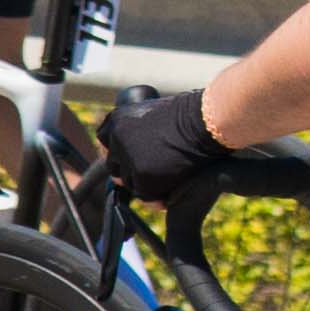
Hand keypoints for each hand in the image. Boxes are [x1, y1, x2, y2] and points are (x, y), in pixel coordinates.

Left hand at [96, 81, 227, 195]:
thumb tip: (138, 152)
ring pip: (130, 183)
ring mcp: (128, 160)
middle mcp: (116, 140)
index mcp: (117, 120)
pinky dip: (157, 196)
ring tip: (167, 177)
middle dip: (129, 171)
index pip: (105, 142)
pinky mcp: (143, 180)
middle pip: (113, 165)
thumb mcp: (155, 114)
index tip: (133, 157)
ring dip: (145, 183)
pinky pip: (145, 195)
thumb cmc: (189, 115)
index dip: (119, 152)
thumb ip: (139, 129)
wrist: (204, 123)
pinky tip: (171, 189)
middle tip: (151, 172)